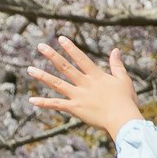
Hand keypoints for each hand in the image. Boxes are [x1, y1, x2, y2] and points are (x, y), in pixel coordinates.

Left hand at [27, 36, 143, 138]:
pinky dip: (44, 103)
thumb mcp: (124, 80)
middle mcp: (85, 84)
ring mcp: (78, 96)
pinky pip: (57, 105)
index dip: (71, 48)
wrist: (123, 119)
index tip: (60, 38)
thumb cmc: (126, 101)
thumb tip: (115, 50)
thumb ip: (117, 65)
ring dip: (43, 76)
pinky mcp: (75, 108)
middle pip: (65, 67)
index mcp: (97, 76)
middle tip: (40, 46)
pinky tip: (32, 100)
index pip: (81, 58)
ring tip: (30, 69)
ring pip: (57, 84)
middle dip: (52, 56)